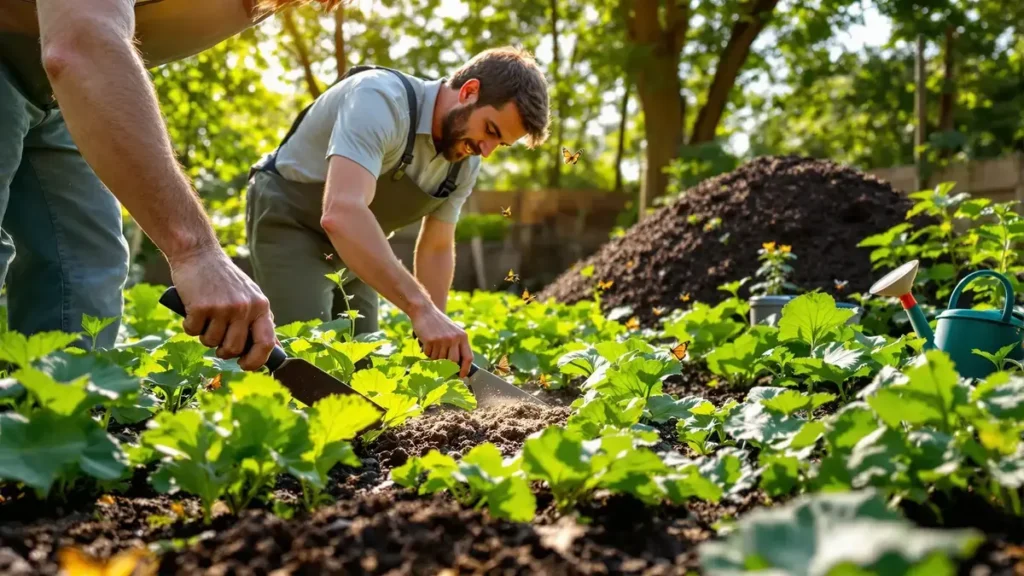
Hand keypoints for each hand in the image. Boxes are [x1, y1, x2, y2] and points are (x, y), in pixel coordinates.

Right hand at [167, 245, 275, 370]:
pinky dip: (189, 325)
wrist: (198, 253)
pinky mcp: (200, 306)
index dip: (256, 361)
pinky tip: (192, 310)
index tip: (244, 364)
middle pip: (234, 349)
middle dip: (222, 350)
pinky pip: (193, 331)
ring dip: (205, 335)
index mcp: (261, 306)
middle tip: (216, 337)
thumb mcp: (250, 296)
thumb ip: (261, 320)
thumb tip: (276, 349)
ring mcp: (223, 307)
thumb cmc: (224, 278)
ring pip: (211, 342)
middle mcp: (245, 308)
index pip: (266, 343)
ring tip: (205, 317)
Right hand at [410, 305, 472, 376]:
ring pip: (439, 359)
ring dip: (434, 356)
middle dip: (447, 365)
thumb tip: (459, 366)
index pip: (468, 357)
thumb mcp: (453, 331)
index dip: (466, 369)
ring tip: (433, 345)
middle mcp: (454, 338)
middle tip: (441, 363)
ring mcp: (443, 339)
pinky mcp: (431, 340)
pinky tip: (426, 341)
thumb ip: (457, 345)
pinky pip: (429, 354)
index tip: (462, 376)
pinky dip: (427, 351)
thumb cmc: (438, 323)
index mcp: (462, 336)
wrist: (424, 311)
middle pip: (453, 361)